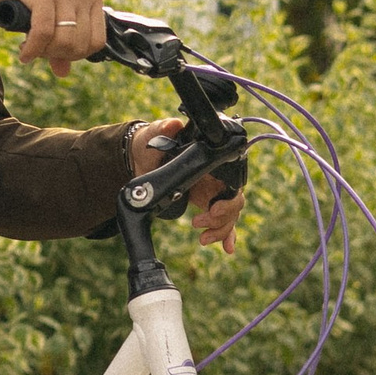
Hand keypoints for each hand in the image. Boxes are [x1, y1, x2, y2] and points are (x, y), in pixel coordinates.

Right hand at [0, 0, 106, 74]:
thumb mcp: (49, 19)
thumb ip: (59, 44)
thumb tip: (64, 73)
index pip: (96, 41)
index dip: (75, 55)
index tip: (53, 52)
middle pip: (80, 43)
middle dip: (56, 55)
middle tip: (37, 51)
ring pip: (64, 40)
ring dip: (44, 53)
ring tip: (28, 50)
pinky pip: (43, 31)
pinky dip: (33, 48)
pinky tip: (24, 53)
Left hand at [130, 117, 243, 249]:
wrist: (141, 159)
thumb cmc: (152, 143)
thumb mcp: (154, 135)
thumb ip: (164, 129)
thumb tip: (172, 125)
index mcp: (211, 162)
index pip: (233, 182)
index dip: (228, 198)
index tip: (213, 206)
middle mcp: (216, 178)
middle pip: (234, 203)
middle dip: (220, 218)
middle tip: (198, 222)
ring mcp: (212, 193)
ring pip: (229, 216)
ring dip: (219, 230)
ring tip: (201, 238)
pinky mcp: (206, 206)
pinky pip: (222, 223)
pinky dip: (226, 236)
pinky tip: (227, 249)